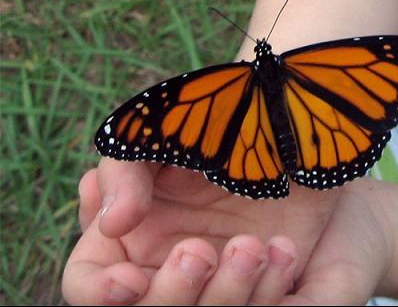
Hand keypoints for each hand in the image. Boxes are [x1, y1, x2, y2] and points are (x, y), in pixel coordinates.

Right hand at [62, 158, 392, 304]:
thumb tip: (113, 225)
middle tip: (199, 251)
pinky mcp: (259, 287)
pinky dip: (267, 291)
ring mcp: (216, 280)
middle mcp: (167, 266)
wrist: (288, 131)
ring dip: (226, 291)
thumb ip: (124, 169)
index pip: (89, 282)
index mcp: (131, 235)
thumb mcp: (164, 133)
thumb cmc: (220, 127)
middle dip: (173, 293)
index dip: (99, 291)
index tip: (130, 281)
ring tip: (251, 246)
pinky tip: (281, 250)